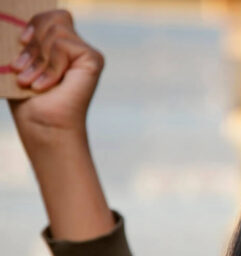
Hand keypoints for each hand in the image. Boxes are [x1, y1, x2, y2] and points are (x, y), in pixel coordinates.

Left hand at [5, 9, 113, 240]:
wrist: (43, 124)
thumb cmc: (28, 99)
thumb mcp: (20, 60)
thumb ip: (26, 40)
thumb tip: (16, 25)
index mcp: (59, 45)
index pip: (49, 15)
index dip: (34, 23)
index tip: (21, 41)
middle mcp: (76, 46)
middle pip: (53, 17)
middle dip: (32, 42)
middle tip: (22, 70)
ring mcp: (86, 53)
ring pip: (56, 29)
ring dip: (37, 58)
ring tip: (31, 81)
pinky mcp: (93, 60)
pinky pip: (63, 44)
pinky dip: (50, 65)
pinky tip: (47, 85)